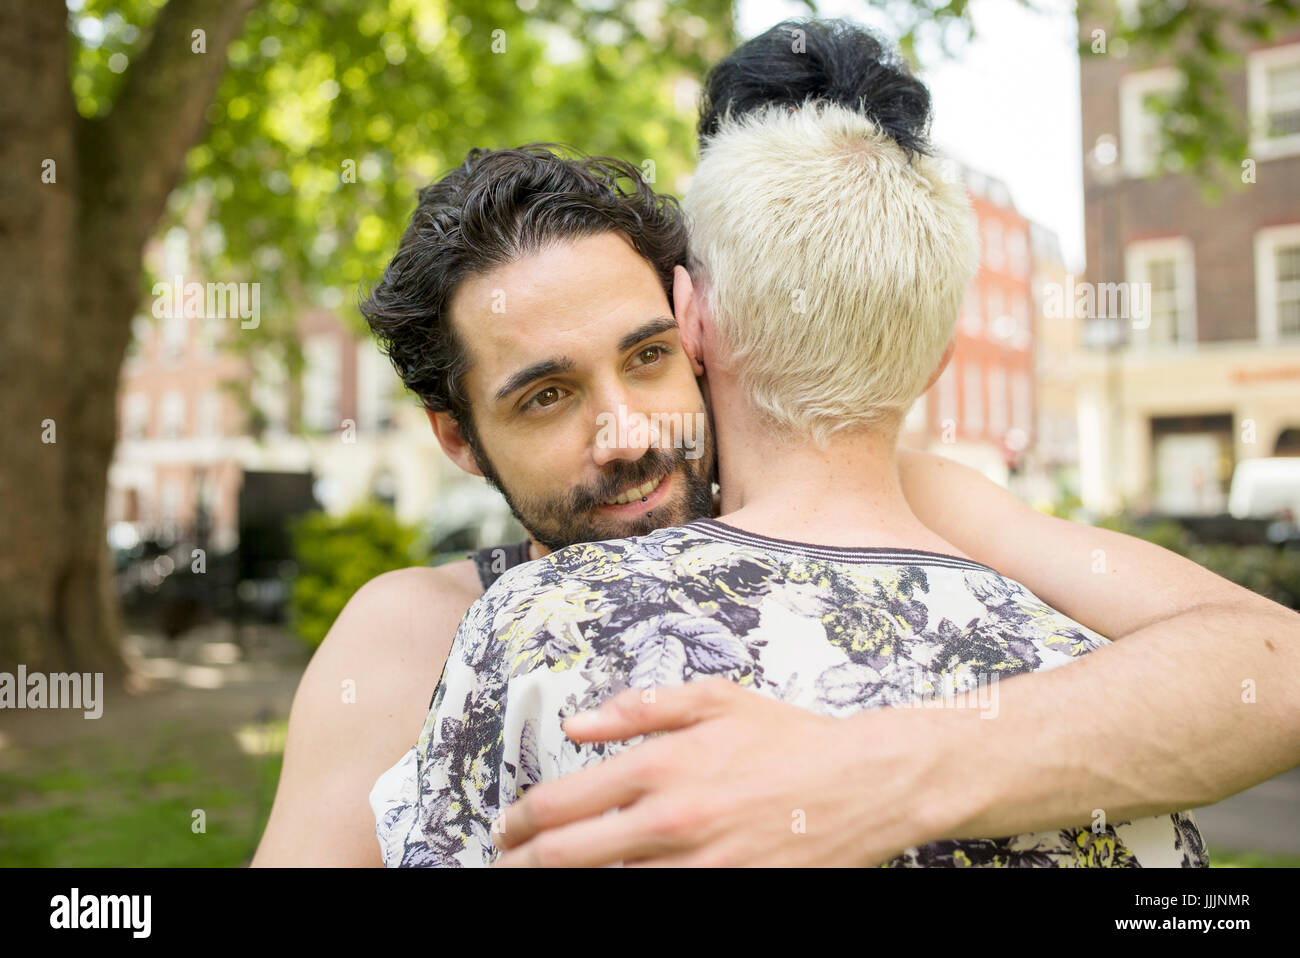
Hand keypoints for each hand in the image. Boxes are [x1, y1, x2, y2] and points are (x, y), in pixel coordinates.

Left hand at [491, 677, 936, 866]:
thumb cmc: (788, 738)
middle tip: (505, 865)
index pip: (560, 803)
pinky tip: (611, 890)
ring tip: (540, 881)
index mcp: (661, 766)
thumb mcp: (714, 700)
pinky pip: (657, 908)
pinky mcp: (728, 894)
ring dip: (563, 888)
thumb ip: (639, 708)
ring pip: (606, 890)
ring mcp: (700, 868)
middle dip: (522, 865)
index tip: (506, 828)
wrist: (865, 784)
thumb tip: (577, 722)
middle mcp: (670, 821)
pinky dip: (625, 900)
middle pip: (566, 858)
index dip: (519, 821)